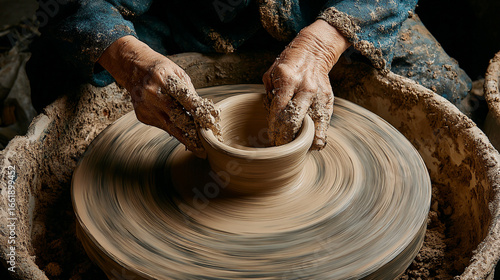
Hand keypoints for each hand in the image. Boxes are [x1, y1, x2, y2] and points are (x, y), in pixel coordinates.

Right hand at [98, 36, 219, 156]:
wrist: (132, 69)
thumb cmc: (161, 70)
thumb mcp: (177, 72)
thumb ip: (189, 91)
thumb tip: (203, 111)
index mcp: (163, 78)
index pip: (184, 97)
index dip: (197, 110)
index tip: (209, 121)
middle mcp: (152, 93)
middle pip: (175, 116)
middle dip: (192, 131)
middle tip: (205, 145)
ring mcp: (145, 106)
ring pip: (169, 127)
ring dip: (185, 138)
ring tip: (199, 149)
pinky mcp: (142, 116)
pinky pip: (162, 126)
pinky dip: (174, 131)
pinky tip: (184, 136)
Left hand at [263, 20, 349, 149]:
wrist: (313, 52)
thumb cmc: (288, 65)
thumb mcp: (271, 74)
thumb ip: (269, 95)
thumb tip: (270, 119)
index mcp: (288, 80)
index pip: (280, 110)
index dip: (275, 128)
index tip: (272, 138)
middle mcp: (306, 88)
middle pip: (295, 120)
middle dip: (287, 137)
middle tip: (281, 147)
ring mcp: (319, 95)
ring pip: (312, 126)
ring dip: (303, 141)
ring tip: (296, 149)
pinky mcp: (328, 101)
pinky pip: (324, 124)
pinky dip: (317, 137)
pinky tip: (311, 144)